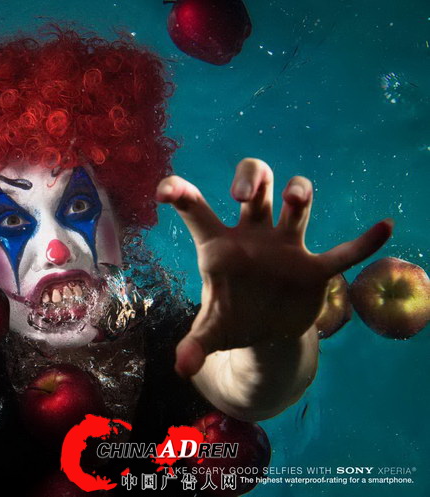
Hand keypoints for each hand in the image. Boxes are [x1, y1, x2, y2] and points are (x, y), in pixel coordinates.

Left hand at [156, 158, 392, 377]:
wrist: (264, 333)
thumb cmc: (230, 320)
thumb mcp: (210, 333)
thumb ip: (194, 345)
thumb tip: (181, 367)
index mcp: (218, 246)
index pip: (196, 210)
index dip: (180, 193)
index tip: (164, 189)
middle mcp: (252, 236)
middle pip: (255, 187)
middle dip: (251, 180)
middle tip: (243, 194)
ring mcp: (285, 248)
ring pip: (295, 205)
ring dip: (298, 194)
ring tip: (295, 198)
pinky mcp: (315, 270)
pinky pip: (343, 253)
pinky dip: (363, 244)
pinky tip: (383, 227)